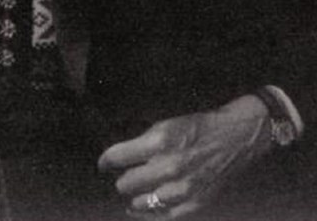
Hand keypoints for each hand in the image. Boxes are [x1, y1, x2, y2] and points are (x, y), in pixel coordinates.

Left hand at [98, 95, 272, 218]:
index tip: (102, 165)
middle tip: (122, 178)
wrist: (234, 139)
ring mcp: (181, 189)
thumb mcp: (164, 125)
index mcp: (159, 141)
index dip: (106, 162)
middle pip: (127, 183)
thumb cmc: (196, 128)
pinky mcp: (193, 203)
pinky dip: (150, 213)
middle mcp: (168, 166)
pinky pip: (162, 216)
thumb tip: (118, 157)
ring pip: (140, 203)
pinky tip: (141, 209)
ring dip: (134, 197)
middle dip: (122, 180)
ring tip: (134, 192)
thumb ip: (141, 142)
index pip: (118, 157)